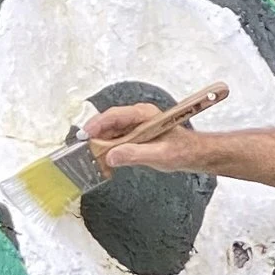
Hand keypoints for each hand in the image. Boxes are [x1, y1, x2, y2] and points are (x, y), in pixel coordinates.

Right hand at [80, 100, 224, 175]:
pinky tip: (103, 160)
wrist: (192, 154)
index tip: (85, 135)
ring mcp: (135, 126)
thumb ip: (135, 154)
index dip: (97, 124)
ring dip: (100, 144)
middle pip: (109, 123)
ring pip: (111, 132)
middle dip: (95, 135)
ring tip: (90, 157)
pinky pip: (117, 139)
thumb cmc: (180, 151)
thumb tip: (110, 157)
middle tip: (82, 150)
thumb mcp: (158, 155)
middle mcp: (137, 117)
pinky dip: (108, 149)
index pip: (115, 115)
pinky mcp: (134, 135)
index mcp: (144, 115)